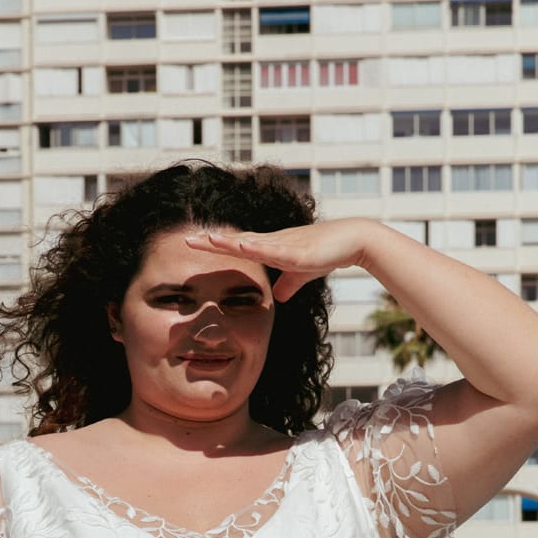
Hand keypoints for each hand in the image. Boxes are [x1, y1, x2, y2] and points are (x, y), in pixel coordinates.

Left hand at [185, 219, 375, 302]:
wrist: (350, 241)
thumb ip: (288, 284)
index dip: (216, 246)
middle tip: (186, 240)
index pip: (236, 246)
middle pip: (236, 241)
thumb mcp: (301, 274)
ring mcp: (283, 244)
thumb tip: (277, 297)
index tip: (193, 244)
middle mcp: (272, 242)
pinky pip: (273, 250)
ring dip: (229, 242)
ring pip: (250, 242)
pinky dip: (257, 247)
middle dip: (212, 242)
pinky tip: (242, 245)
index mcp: (270, 247)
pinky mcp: (297, 252)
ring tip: (207, 240)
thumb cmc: (325, 254)